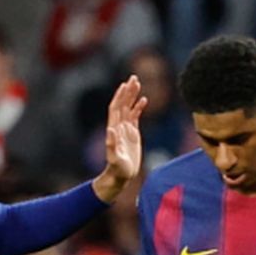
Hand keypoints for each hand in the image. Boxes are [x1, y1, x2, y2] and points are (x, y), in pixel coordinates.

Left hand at [93, 75, 148, 202]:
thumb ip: (112, 144)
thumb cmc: (117, 169)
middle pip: (123, 104)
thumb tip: (111, 129)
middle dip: (128, 91)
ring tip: (138, 83)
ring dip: (133, 96)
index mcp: (114, 129)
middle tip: (134, 78)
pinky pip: (135, 117)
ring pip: (129, 108)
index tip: (125, 85)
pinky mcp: (133, 134)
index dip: (120, 96)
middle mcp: (119, 126)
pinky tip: (144, 100)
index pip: (116, 108)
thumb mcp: (115, 158)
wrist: (121, 176)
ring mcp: (125, 129)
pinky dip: (139, 107)